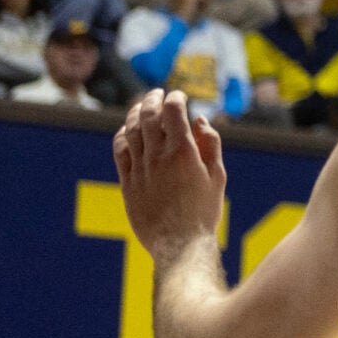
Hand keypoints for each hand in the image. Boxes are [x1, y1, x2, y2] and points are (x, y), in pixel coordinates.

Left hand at [114, 90, 226, 260]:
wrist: (179, 244)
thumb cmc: (204, 210)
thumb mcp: (217, 175)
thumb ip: (211, 144)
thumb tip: (198, 120)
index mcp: (183, 152)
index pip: (172, 111)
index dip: (175, 98)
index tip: (180, 96)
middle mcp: (158, 156)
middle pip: (147, 116)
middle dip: (152, 99)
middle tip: (158, 93)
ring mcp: (139, 169)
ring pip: (130, 130)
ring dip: (135, 113)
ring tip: (141, 106)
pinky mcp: (127, 182)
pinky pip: (119, 151)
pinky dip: (122, 136)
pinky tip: (127, 131)